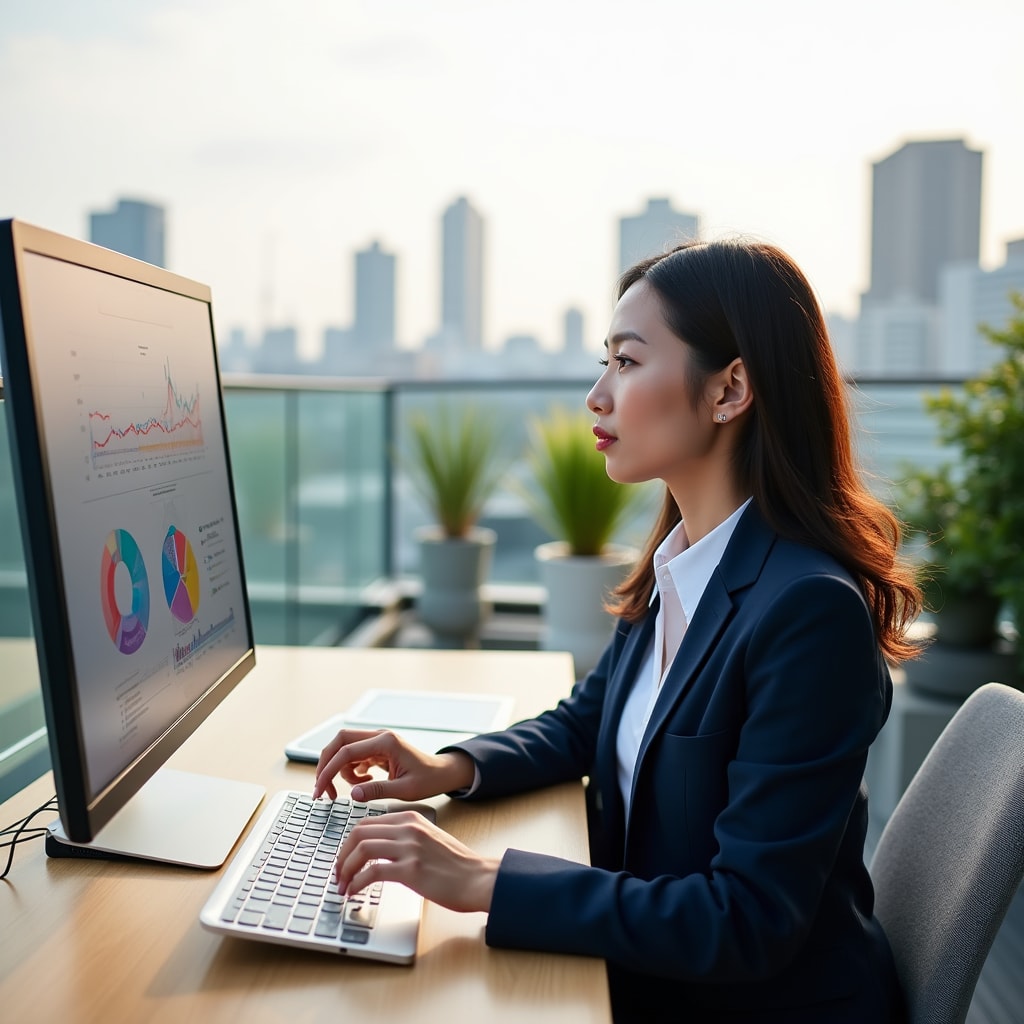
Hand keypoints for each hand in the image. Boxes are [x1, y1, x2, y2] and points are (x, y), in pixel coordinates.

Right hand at [312, 728, 475, 802]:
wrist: (442, 773)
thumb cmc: (428, 780)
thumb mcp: (405, 790)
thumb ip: (378, 791)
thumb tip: (352, 795)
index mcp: (386, 742)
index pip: (347, 751)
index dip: (328, 770)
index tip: (320, 791)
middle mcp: (379, 736)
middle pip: (340, 742)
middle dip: (326, 765)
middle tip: (322, 789)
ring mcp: (377, 740)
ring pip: (344, 749)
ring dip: (339, 770)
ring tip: (353, 791)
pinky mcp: (376, 748)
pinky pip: (354, 756)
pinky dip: (351, 771)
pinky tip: (364, 783)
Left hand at [334, 809, 499, 912]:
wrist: (478, 878)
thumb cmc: (456, 865)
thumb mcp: (428, 839)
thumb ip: (405, 838)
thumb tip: (376, 852)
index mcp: (410, 818)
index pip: (366, 823)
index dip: (349, 843)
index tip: (344, 860)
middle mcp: (408, 828)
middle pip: (358, 833)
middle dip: (342, 855)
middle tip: (338, 874)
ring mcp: (409, 847)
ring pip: (361, 849)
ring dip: (345, 869)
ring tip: (343, 885)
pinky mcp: (411, 870)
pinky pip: (372, 873)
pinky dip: (357, 883)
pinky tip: (354, 893)